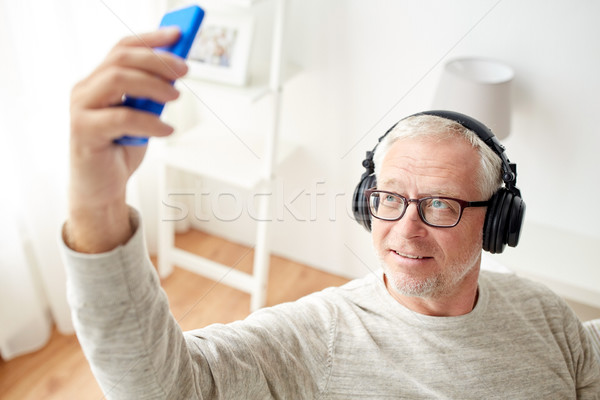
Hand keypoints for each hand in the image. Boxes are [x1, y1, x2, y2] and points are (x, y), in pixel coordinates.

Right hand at [67, 28, 188, 252]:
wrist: (101, 188)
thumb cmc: (120, 150)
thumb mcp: (142, 116)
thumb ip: (152, 95)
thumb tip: (176, 71)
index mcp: (98, 82)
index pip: (122, 48)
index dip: (151, 38)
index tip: (179, 34)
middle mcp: (85, 90)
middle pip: (121, 59)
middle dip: (157, 60)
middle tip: (184, 70)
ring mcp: (81, 110)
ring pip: (117, 80)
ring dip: (153, 85)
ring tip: (176, 98)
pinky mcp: (84, 132)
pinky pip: (121, 118)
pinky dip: (149, 122)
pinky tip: (166, 130)